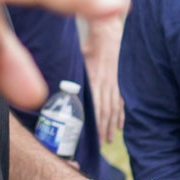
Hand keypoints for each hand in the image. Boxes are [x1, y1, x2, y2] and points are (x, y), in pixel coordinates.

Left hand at [83, 18, 123, 142]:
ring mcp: (115, 84)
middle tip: (98, 145)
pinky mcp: (121, 82)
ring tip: (108, 140)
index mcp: (94, 79)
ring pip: (114, 109)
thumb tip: (57, 87)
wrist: (109, 34)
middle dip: (102, 129)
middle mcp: (106, 84)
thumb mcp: (78, 59)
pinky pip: (122, 101)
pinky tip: (120, 127)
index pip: (94, 106)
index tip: (89, 137)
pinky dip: (121, 115)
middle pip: (105, 111)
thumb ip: (72, 75)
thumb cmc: (90, 45)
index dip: (93, 122)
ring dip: (111, 125)